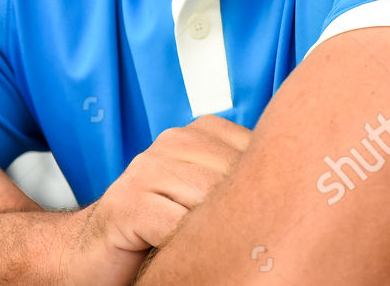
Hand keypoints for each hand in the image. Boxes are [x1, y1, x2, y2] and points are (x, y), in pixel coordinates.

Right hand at [67, 115, 251, 283]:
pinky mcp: (128, 204)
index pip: (253, 150)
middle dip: (241, 216)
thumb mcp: (202, 199)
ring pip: (209, 202)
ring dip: (212, 236)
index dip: (265, 190)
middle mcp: (170, 143)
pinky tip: (175, 252)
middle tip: (236, 241)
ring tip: (204, 248)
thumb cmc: (156, 231)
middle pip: (234, 178)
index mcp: (195, 135)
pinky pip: (179, 228)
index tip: (268, 215)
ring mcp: (146, 170)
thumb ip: (233, 182)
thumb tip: (298, 188)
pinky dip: (184, 249)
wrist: (92, 253)